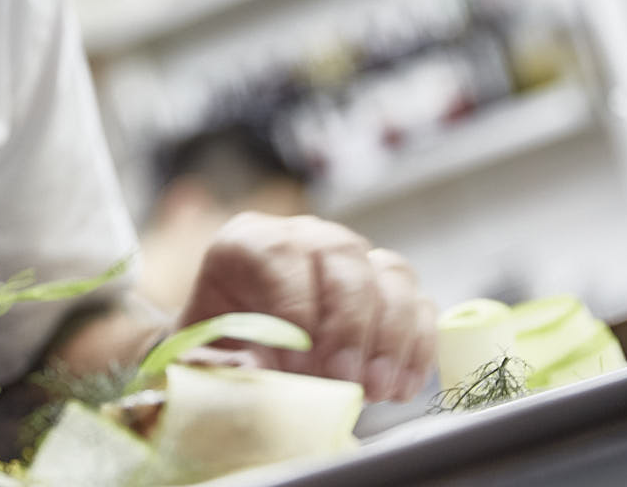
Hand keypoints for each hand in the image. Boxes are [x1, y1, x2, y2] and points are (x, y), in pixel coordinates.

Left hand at [175, 211, 435, 402]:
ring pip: (390, 274)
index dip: (295, 308)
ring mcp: (352, 259)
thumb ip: (228, 364)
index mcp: (249, 242)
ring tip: (375, 390)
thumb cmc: (221, 355)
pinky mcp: (389, 289)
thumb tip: (264, 376)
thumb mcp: (207, 360)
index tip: (300, 365)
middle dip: (349, 324)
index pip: (281, 253)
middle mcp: (305, 237)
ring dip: (390, 337)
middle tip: (346, 382)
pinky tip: (401, 389)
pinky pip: (419, 304)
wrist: (243, 362)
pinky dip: (417, 347)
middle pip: (343, 255)